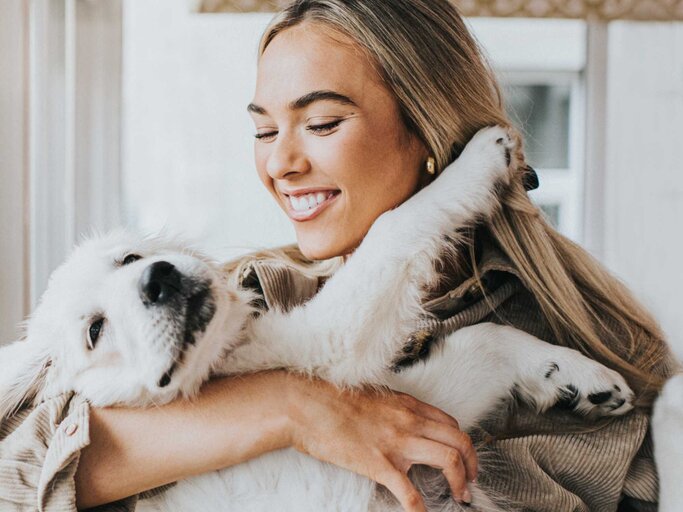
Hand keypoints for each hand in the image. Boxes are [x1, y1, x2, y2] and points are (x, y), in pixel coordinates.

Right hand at [283, 373, 476, 510]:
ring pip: (449, 460)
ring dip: (461, 481)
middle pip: (459, 440)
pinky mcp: (379, 464)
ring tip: (460, 496)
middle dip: (473, 463)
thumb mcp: (372, 395)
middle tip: (471, 481)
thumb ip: (392, 409)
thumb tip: (400, 423)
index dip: (462, 443)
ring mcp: (396, 443)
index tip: (464, 457)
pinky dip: (420, 510)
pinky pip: (410, 493)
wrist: (306, 403)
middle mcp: (409, 421)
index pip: (450, 423)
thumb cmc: (332, 397)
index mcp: (407, 405)